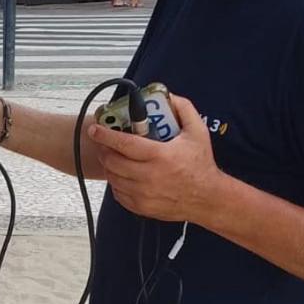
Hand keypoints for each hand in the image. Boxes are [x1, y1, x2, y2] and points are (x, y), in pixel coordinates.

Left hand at [87, 94, 222, 222]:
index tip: (95, 129)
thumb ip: (184, 109)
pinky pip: (118, 193)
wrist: (209, 199)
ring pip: (113, 178)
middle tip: (103, 142)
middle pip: (113, 161)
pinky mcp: (141, 207)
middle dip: (104, 149)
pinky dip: (116, 182)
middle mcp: (149, 177)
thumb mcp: (198, 132)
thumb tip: (168, 96)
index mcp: (160, 156)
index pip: (124, 144)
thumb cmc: (201, 165)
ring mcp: (144, 194)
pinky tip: (122, 174)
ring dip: (109, 165)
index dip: (106, 135)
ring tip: (112, 156)